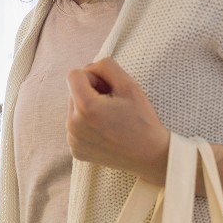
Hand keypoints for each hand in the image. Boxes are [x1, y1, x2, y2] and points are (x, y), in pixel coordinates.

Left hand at [65, 57, 169, 183]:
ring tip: (111, 119)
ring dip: (89, 108)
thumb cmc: (142, 120)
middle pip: (73, 92)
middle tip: (114, 105)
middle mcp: (73, 125)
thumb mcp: (129, 84)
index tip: (108, 88)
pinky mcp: (76, 150)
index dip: (93, 76)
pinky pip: (76, 127)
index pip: (73, 75)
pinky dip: (88, 125)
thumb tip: (88, 68)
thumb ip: (105, 66)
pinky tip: (107, 131)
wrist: (150, 155)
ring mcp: (73, 140)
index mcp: (85, 107)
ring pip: (74, 110)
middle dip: (91, 93)